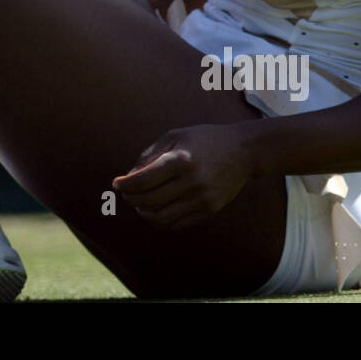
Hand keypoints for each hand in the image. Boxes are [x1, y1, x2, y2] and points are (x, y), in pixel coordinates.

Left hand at [112, 123, 252, 230]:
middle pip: (149, 201)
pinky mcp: (209, 211)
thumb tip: (129, 177)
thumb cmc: (204, 139)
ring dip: (143, 213)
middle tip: (126, 194)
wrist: (243, 152)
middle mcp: (191, 182)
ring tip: (139, 204)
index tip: (117, 183)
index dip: (125, 185)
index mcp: (181, 160)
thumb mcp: (175, 136)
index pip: (143, 181)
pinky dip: (161, 221)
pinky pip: (177, 224)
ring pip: (161, 218)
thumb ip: (150, 155)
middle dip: (131, 199)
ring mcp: (202, 199)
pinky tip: (155, 210)